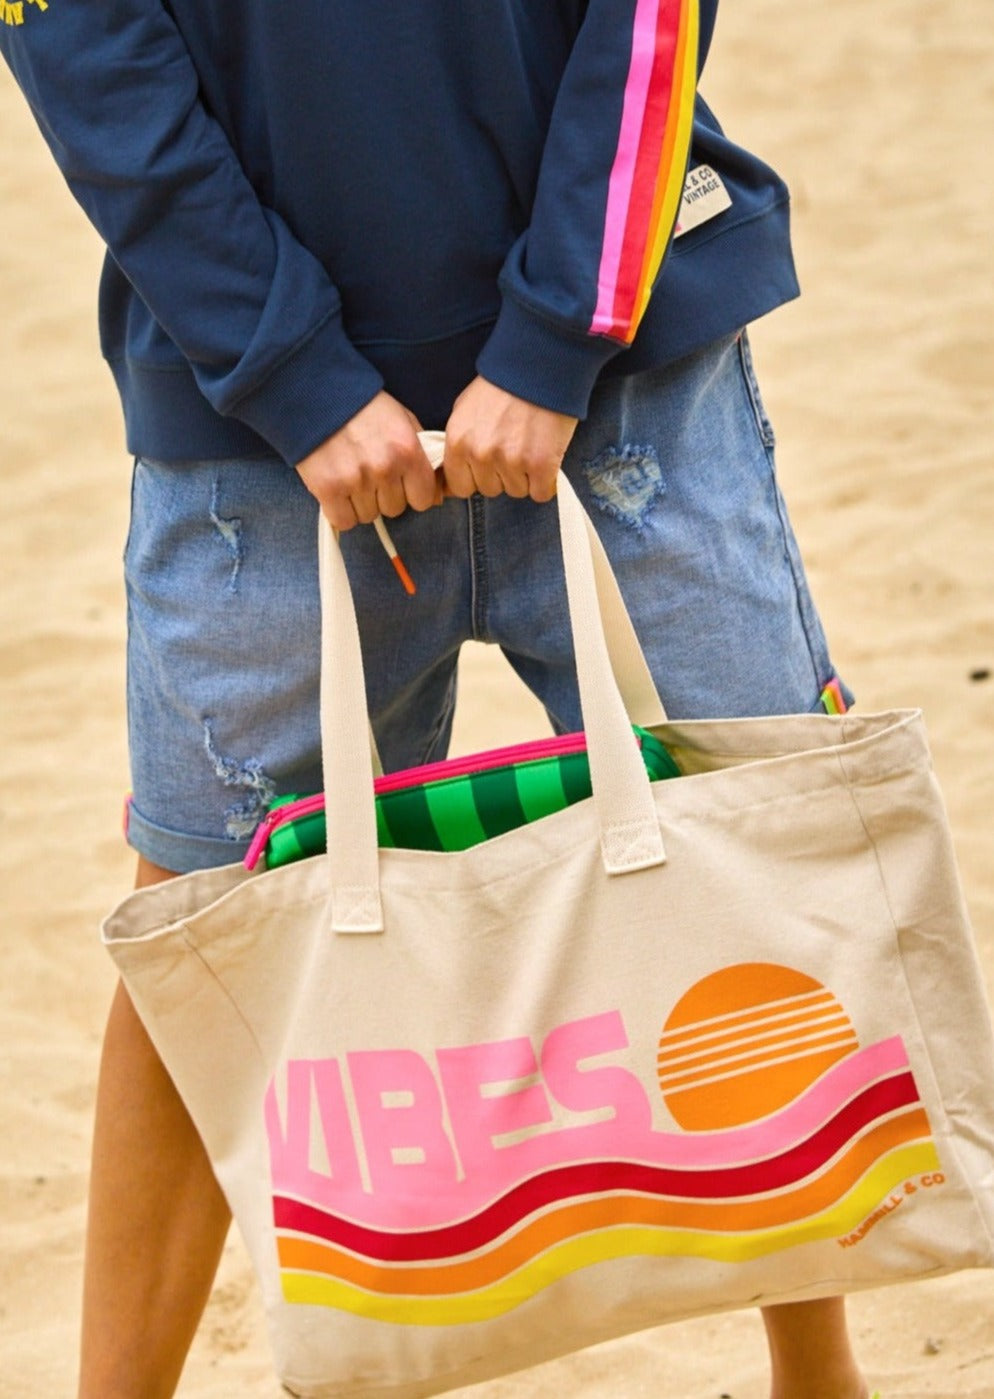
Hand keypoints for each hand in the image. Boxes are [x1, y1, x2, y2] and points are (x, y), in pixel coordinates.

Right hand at [295, 392, 440, 528]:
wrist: (319, 394)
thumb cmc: (364, 408)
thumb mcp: (403, 421)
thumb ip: (422, 455)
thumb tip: (437, 496)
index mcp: (408, 451)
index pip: (424, 499)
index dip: (412, 494)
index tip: (401, 484)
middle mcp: (385, 468)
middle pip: (395, 509)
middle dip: (384, 495)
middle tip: (369, 472)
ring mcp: (356, 480)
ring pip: (369, 516)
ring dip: (361, 502)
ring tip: (351, 475)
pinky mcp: (329, 488)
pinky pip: (344, 520)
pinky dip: (341, 511)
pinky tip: (338, 490)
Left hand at [442, 378, 578, 502]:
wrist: (540, 365)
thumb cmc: (502, 385)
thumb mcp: (464, 410)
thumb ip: (457, 444)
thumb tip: (451, 479)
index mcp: (458, 442)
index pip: (460, 487)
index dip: (475, 479)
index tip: (488, 467)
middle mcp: (481, 454)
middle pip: (489, 490)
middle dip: (501, 475)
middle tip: (514, 447)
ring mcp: (511, 461)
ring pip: (516, 491)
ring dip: (525, 476)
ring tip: (530, 444)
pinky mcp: (540, 465)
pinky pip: (541, 493)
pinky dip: (546, 481)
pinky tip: (545, 456)